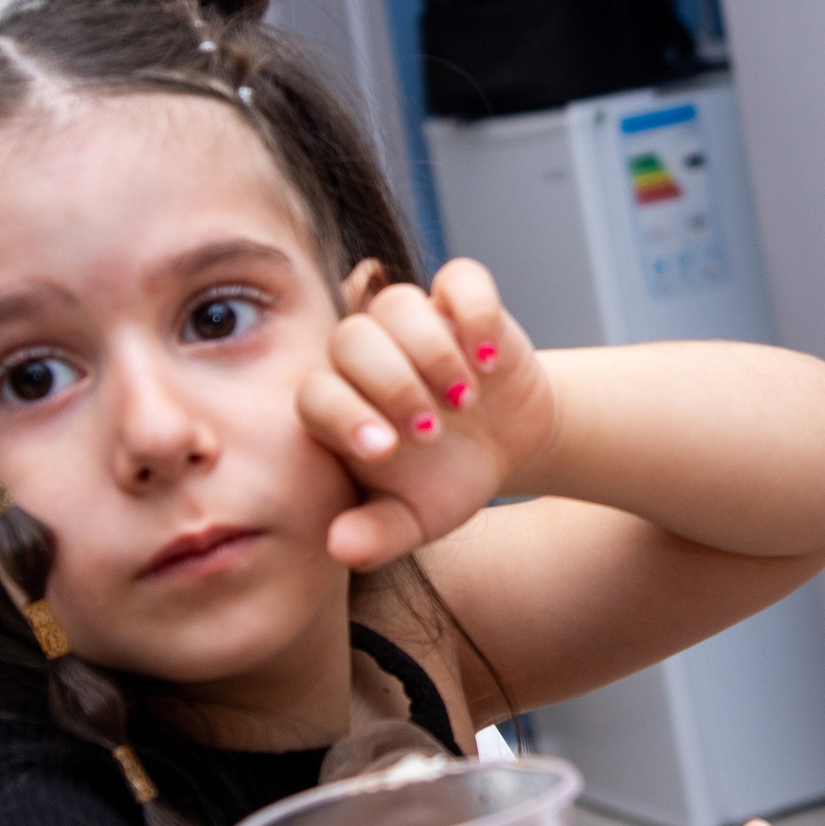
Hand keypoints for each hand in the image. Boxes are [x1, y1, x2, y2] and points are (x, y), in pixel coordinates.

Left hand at [296, 257, 556, 567]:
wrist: (507, 445)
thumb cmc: (447, 480)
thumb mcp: (416, 519)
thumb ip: (376, 535)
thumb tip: (340, 547)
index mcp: (340, 405)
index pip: (316, 393)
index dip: (345, 416)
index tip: (389, 451)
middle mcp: (368, 356)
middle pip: (351, 339)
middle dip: (392, 385)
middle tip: (432, 430)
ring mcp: (416, 323)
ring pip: (397, 304)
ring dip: (432, 352)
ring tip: (464, 400)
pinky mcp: (462, 303)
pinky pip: (460, 278)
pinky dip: (475, 309)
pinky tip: (490, 356)